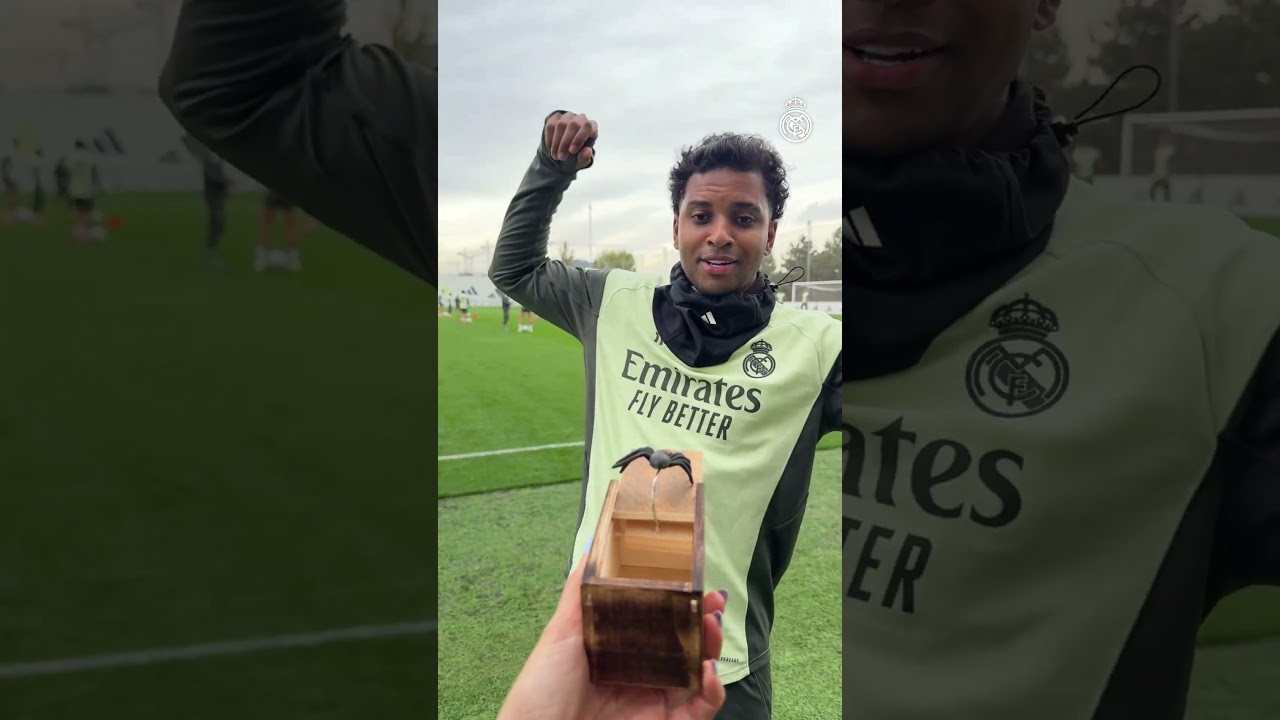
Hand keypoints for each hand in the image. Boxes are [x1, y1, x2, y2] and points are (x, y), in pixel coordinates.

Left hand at [498, 539, 726, 719]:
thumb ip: (581, 593)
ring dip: (712, 648)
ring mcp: (653, 702)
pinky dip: (713, 691)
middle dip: (705, 620)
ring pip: (699, 673)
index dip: (681, 601)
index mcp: (619, 649)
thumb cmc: (541, 689)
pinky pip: (700, 711)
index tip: (696, 579)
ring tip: (711, 626)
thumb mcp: (559, 634)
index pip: (660, 621)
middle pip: (686, 645)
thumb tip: (593, 547)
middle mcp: (640, 673)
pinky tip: (707, 672)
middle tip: (714, 600)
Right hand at [544, 112, 597, 169]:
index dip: (579, 138)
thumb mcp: (582, 161)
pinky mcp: (556, 117)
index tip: (571, 151)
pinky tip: (551, 148)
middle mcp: (581, 119)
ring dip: (556, 142)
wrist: (566, 151)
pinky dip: (549, 138)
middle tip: (561, 157)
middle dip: (565, 142)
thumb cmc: (578, 155)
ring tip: (556, 156)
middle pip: (573, 125)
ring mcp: (568, 116)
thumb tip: (587, 151)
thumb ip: (585, 157)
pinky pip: (551, 125)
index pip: (587, 127)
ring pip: (561, 124)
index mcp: (592, 127)